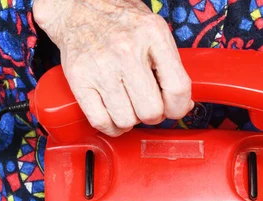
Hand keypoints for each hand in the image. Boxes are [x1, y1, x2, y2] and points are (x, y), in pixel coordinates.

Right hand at [33, 0, 192, 136]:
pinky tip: (114, 116)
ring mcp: (101, 66)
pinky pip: (101, 121)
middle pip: (151, 110)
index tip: (173, 109)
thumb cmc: (121, 22)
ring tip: (129, 106)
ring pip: (127, 120)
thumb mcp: (154, 30)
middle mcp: (127, 50)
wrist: (78, 8)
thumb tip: (183, 105)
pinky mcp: (79, 78)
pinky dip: (111, 126)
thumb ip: (171, 65)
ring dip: (131, 120)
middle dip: (153, 114)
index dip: (179, 108)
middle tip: (147, 104)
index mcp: (153, 35)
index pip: (178, 88)